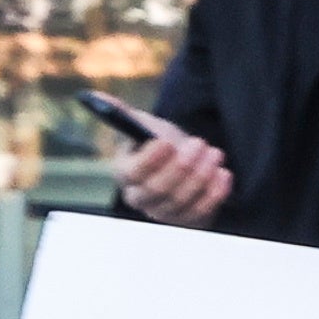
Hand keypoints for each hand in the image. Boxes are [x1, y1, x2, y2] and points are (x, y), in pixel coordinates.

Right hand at [115, 116, 233, 226]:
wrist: (185, 161)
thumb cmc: (160, 142)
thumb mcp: (143, 125)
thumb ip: (123, 113)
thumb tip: (96, 97)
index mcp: (124, 173)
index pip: (133, 172)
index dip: (151, 159)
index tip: (167, 142)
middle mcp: (140, 198)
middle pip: (158, 189)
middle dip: (182, 166)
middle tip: (199, 143)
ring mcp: (163, 213)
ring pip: (181, 201)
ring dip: (201, 176)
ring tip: (215, 154)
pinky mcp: (186, 221)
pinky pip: (201, 213)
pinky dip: (214, 193)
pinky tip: (223, 174)